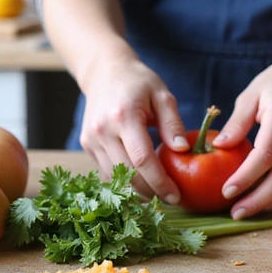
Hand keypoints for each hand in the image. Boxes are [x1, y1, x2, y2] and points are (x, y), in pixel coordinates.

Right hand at [79, 55, 188, 202]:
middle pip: (127, 174)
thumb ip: (173, 123)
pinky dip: (123, 181)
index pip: (142, 159)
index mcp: (124, 117)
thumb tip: (184, 151)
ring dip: (137, 191)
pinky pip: (106, 172)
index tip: (176, 196)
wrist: (104, 72)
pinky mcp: (87, 146)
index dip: (160, 182)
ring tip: (157, 193)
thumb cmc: (138, 82)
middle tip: (170, 199)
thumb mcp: (162, 95)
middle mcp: (103, 131)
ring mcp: (91, 140)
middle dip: (150, 192)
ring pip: (114, 178)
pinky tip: (141, 182)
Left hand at [213, 55, 271, 218]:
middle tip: (235, 213)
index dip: (246, 177)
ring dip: (271, 201)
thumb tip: (218, 148)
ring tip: (247, 210)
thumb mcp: (252, 94)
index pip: (265, 154)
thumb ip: (237, 122)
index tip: (226, 192)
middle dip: (258, 199)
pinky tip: (265, 199)